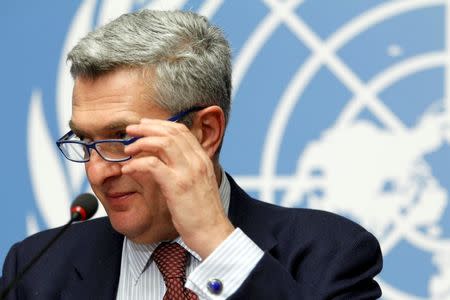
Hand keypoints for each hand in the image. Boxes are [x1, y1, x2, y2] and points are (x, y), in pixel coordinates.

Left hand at [123, 118, 233, 257]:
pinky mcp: (177, 186)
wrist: (212, 232)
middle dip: (147, 127)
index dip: (161, 124)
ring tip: (128, 149)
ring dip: (141, 142)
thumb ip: (186, 169)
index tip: (145, 125)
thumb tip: (165, 160)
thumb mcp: (198, 184)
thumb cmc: (203, 213)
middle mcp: (197, 161)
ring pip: (162, 143)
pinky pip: (152, 165)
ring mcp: (188, 172)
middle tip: (131, 129)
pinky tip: (128, 169)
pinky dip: (137, 164)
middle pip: (171, 132)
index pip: (181, 131)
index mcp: (202, 159)